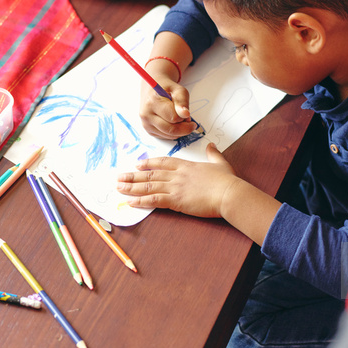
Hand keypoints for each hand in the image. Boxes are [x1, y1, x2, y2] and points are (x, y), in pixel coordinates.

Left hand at [117, 143, 238, 217]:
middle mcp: (177, 175)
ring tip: (118, 187)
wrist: (229, 193)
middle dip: (133, 176)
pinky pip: (154, 200)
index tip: (137, 164)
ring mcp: (175, 187)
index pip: (163, 162)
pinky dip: (141, 201)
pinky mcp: (176, 200)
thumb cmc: (226, 181)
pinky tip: (130, 201)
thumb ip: (213, 154)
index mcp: (186, 166)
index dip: (149, 163)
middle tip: (119, 177)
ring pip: (148, 186)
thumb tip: (211, 145)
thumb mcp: (220, 163)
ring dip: (132, 187)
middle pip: (151, 174)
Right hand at [139, 76, 197, 138]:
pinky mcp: (148, 130)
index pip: (173, 118)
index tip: (188, 114)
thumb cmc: (166, 89)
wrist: (152, 90)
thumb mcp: (178, 90)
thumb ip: (182, 101)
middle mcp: (146, 114)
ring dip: (179, 131)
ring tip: (180, 120)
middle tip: (190, 123)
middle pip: (170, 130)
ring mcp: (146, 124)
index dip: (184, 117)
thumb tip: (185, 114)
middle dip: (184, 128)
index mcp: (153, 102)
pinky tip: (173, 123)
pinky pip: (165, 137)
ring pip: (168, 135)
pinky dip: (173, 133)